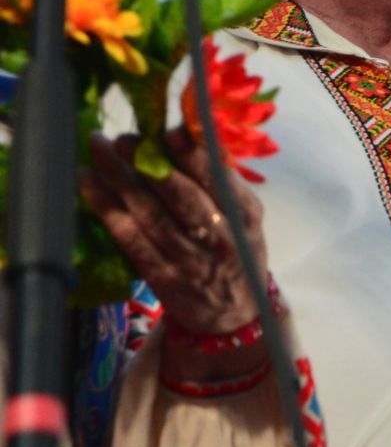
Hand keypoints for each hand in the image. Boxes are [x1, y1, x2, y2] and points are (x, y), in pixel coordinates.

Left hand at [79, 128, 269, 342]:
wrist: (235, 315)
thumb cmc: (237, 253)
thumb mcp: (246, 217)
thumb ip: (223, 180)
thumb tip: (188, 134)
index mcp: (242, 214)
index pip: (216, 177)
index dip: (190, 152)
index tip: (165, 130)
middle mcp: (218, 235)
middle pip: (179, 195)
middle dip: (147, 162)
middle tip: (121, 138)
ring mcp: (187, 258)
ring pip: (149, 214)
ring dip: (118, 179)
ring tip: (97, 150)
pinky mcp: (160, 275)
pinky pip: (130, 238)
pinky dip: (107, 209)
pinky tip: (89, 184)